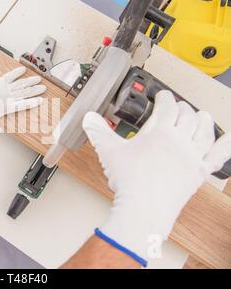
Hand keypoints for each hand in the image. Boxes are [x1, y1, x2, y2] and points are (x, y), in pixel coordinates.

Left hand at [0, 67, 45, 132]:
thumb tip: (1, 132)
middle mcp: (8, 96)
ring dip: (30, 81)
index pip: (23, 104)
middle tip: (44, 88)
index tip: (41, 100)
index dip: (33, 102)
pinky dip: (16, 72)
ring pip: (20, 84)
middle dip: (36, 90)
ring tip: (38, 79)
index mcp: (7, 107)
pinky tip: (23, 70)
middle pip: (25, 92)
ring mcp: (4, 88)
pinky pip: (10, 76)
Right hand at [82, 90, 230, 264]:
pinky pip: (218, 156)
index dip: (164, 97)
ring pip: (205, 131)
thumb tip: (89, 118)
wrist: (144, 209)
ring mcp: (192, 157)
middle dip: (181, 107)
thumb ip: (98, 131)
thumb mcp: (109, 151)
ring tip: (200, 114)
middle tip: (176, 106)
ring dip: (203, 120)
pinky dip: (224, 146)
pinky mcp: (199, 173)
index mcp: (160, 132)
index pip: (167, 106)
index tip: (161, 96)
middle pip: (187, 116)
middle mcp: (180, 141)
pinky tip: (226, 139)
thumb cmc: (129, 182)